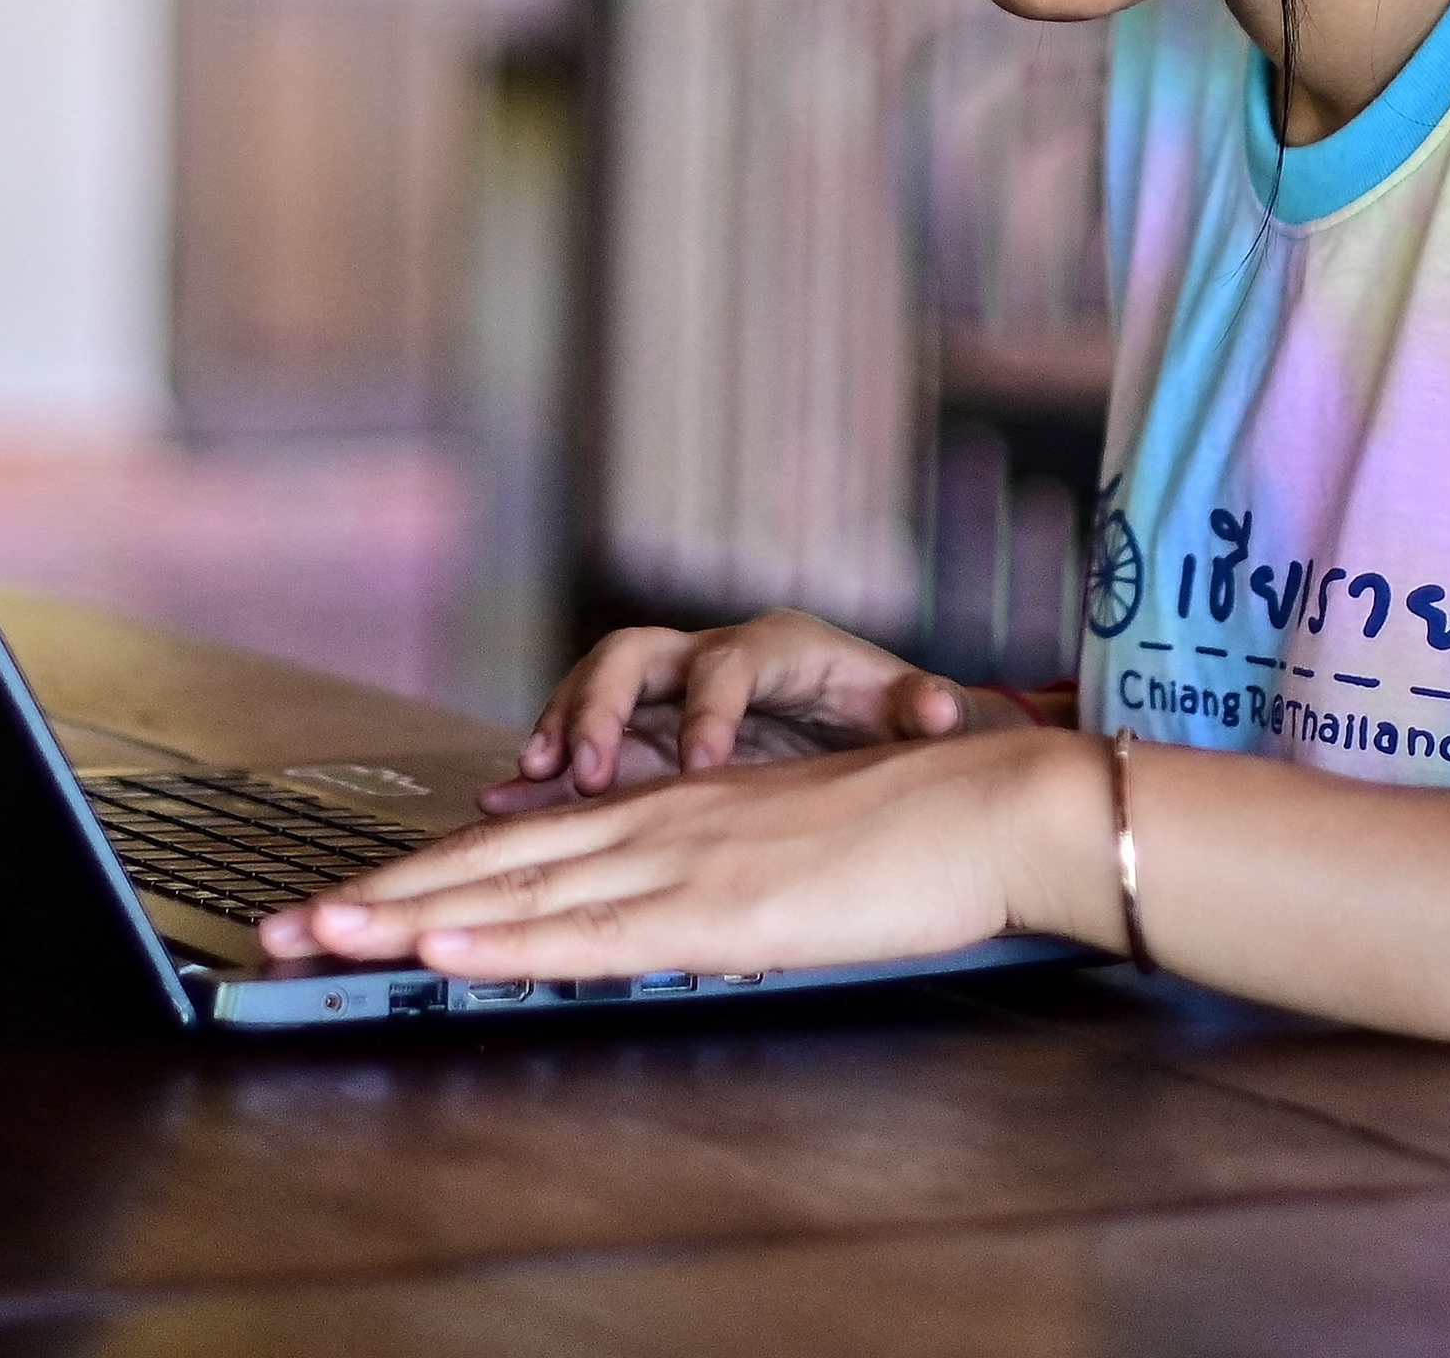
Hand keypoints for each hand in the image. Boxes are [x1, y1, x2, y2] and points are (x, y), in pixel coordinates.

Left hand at [258, 723, 1116, 980]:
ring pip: (517, 889)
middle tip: (283, 926)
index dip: (420, 874)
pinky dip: (507, 936)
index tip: (340, 901)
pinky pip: (591, 929)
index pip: (515, 843)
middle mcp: (652, 822)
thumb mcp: (779, 858)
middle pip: (488, 859)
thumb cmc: (906, 838)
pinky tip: (446, 944)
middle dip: (378, 894)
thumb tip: (662, 930)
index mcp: (664, 810)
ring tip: (322, 931)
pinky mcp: (716, 907)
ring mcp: (677, 860)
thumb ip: (708, 886)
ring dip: (409, 913)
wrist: (990, 807)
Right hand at [489, 608, 1030, 809]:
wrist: (864, 721)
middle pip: (635, 655)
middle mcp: (708, 657)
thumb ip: (918, 708)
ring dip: (559, 728)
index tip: (702, 763)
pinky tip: (507, 802)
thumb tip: (942, 708)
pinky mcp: (643, 732)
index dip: (709, 710)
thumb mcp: (906, 709)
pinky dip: (546, 769)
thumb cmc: (881, 713)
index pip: (728, 666)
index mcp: (774, 648)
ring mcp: (667, 693)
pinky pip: (580, 739)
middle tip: (580, 767)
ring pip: (594, 688)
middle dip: (600, 707)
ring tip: (529, 778)